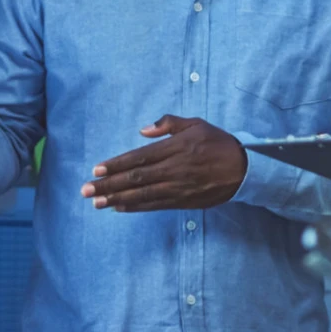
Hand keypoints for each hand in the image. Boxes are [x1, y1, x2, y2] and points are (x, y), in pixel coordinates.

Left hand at [82, 115, 247, 211]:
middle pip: (136, 178)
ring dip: (117, 199)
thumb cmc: (218, 142)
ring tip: (97, 202)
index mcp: (175, 147)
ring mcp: (178, 187)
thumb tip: (143, 130)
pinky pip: (155, 205)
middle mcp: (174, 169)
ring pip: (142, 194)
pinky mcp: (183, 201)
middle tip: (86, 190)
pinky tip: (120, 207)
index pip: (139, 157)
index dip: (116, 164)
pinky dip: (136, 207)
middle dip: (109, 184)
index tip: (96, 169)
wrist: (244, 169)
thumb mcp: (196, 124)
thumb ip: (169, 124)